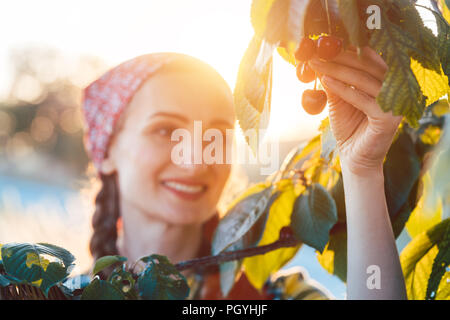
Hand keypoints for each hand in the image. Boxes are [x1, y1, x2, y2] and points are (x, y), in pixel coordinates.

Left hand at [307, 46, 402, 174]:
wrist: (352, 157)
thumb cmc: (348, 127)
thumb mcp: (339, 101)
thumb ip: (335, 81)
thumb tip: (322, 58)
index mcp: (387, 82)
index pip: (369, 60)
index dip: (348, 51)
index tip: (326, 45)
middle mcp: (395, 90)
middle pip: (368, 67)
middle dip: (341, 58)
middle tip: (318, 53)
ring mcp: (394, 103)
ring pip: (364, 81)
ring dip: (339, 71)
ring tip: (318, 65)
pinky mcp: (388, 118)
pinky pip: (362, 99)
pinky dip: (343, 89)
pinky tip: (326, 81)